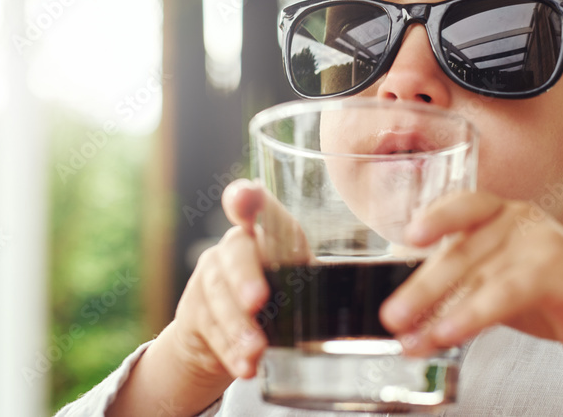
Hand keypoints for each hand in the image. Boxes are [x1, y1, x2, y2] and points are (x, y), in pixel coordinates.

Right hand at [170, 179, 307, 380]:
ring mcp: (209, 276)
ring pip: (218, 295)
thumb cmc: (280, 303)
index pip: (258, 208)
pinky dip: (229, 350)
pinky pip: (209, 327)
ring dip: (238, 326)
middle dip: (244, 278)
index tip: (244, 196)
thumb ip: (319, 292)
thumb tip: (369, 322)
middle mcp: (235, 248)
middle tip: (258, 302)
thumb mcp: (301, 290)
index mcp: (268, 236)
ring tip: (256, 352)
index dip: (247, 199)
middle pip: (234, 254)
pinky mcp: (193, 309)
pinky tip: (244, 367)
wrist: (227, 335)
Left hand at [380, 190, 562, 360]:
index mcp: (501, 213)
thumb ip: (457, 289)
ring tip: (413, 340)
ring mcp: (538, 242)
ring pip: (475, 276)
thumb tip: (407, 320)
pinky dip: (470, 315)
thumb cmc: (551, 294)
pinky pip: (502, 293)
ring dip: (437, 311)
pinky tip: (447, 333)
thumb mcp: (497, 283)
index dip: (434, 218)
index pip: (461, 205)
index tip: (409, 236)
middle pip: (458, 253)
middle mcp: (518, 220)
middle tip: (392, 317)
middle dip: (420, 290)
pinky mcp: (555, 271)